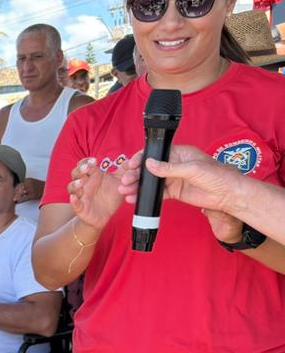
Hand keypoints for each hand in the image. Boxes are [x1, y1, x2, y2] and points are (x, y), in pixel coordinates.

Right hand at [67, 157, 124, 231]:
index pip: (85, 164)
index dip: (86, 161)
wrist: (105, 216)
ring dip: (75, 184)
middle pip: (76, 173)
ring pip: (72, 187)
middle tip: (87, 169)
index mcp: (93, 176)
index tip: (94, 161)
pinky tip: (74, 198)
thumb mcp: (120, 183)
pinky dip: (73, 200)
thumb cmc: (111, 197)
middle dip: (80, 170)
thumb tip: (130, 160)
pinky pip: (74, 203)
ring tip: (81, 184)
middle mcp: (84, 183)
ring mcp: (81, 195)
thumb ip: (125, 172)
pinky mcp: (80, 207)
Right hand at [118, 147, 244, 242]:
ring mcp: (173, 178)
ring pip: (150, 181)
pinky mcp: (174, 192)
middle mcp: (174, 165)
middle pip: (149, 168)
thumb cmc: (217, 176)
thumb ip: (169, 168)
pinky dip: (145, 196)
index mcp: (179, 153)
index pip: (155, 154)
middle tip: (125, 181)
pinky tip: (134, 198)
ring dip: (137, 186)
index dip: (141, 158)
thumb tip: (149, 164)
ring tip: (125, 191)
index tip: (131, 165)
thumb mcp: (192, 169)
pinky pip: (156, 193)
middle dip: (135, 174)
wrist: (228, 195)